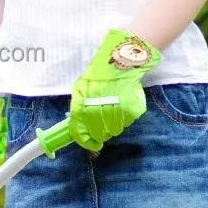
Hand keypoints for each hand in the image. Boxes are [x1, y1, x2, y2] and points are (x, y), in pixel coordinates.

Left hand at [69, 30, 161, 151]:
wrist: (119, 61)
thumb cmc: (98, 75)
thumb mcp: (80, 89)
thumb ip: (78, 107)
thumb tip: (76, 126)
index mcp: (82, 104)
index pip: (80, 131)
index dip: (85, 141)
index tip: (92, 145)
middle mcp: (98, 109)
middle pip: (99, 133)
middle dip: (100, 133)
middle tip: (103, 128)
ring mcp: (116, 110)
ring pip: (114, 130)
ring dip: (113, 126)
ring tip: (113, 112)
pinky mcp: (131, 110)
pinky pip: (127, 122)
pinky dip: (125, 118)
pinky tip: (123, 107)